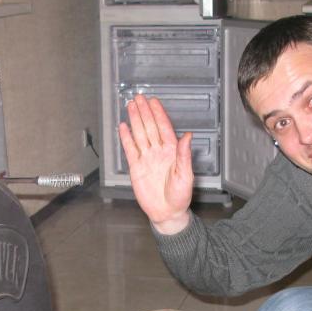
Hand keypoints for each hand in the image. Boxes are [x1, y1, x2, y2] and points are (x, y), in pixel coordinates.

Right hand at [118, 95, 193, 234]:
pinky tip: (123, 127)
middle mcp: (158, 152)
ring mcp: (147, 158)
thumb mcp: (186, 175)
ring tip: (131, 106)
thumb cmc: (180, 196)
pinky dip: (126, 138)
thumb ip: (184, 155)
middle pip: (150, 127)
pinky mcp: (136, 167)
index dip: (158, 114)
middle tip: (139, 98)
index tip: (154, 102)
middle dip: (144, 112)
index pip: (164, 128)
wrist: (167, 212)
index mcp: (172, 152)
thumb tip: (188, 136)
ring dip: (135, 120)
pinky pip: (130, 149)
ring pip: (140, 135)